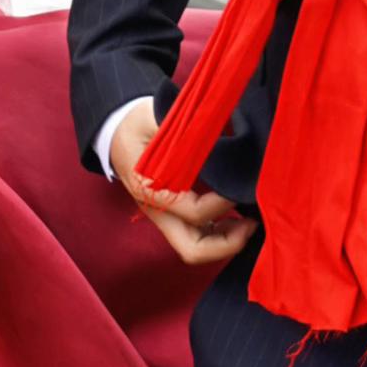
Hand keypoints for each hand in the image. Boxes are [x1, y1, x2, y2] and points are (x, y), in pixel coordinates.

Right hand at [111, 98, 255, 269]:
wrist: (115, 130)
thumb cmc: (136, 122)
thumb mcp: (157, 117)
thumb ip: (188, 131)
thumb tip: (223, 136)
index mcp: (150, 189)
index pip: (194, 212)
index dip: (223, 203)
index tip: (241, 185)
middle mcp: (157, 211)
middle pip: (192, 249)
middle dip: (227, 243)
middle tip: (251, 223)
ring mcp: (164, 217)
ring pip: (196, 248)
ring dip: (225, 241)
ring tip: (248, 220)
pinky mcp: (173, 216)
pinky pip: (198, 236)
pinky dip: (220, 233)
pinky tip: (236, 216)